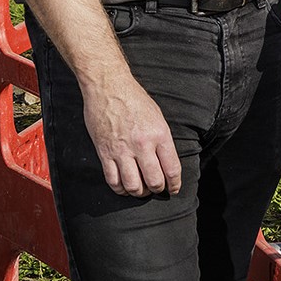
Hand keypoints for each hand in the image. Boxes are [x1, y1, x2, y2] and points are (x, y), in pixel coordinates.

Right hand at [82, 71, 181, 196]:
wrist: (109, 88)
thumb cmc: (135, 100)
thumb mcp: (158, 117)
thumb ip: (162, 141)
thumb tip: (166, 162)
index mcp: (160, 135)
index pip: (172, 168)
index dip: (175, 184)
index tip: (174, 188)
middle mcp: (142, 145)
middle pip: (154, 181)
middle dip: (158, 190)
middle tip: (157, 189)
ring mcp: (122, 150)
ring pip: (133, 185)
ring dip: (139, 193)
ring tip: (141, 190)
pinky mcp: (104, 152)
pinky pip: (113, 180)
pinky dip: (120, 189)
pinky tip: (124, 187)